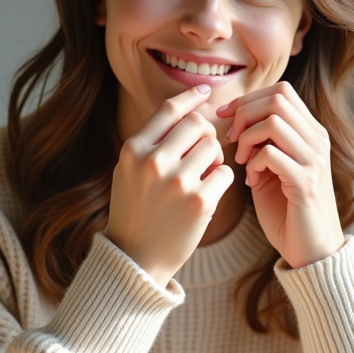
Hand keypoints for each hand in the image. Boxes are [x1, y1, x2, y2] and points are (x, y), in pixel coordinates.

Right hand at [106, 85, 235, 286]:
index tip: (204, 93)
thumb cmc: (136, 211)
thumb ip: (152, 142)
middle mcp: (153, 162)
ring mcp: (177, 182)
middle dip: (207, 133)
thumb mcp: (129, 171)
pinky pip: (224, 173)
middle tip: (205, 151)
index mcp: (133, 150)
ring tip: (204, 174)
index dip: (190, 98)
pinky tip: (209, 191)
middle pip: (197, 124)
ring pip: (214, 146)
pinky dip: (221, 179)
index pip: (169, 110)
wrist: (136, 259)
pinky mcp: (199, 202)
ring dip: (215, 157)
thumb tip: (188, 109)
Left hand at [217, 82, 344, 268]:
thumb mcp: (271, 170)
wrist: (311, 252)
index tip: (224, 118)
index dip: (247, 99)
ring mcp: (314, 160)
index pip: (281, 92)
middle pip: (277, 99)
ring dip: (247, 138)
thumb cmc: (287, 212)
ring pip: (274, 121)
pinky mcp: (306, 183)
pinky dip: (253, 163)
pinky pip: (271, 154)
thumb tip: (234, 120)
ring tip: (241, 161)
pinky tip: (251, 181)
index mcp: (311, 133)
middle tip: (231, 140)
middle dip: (244, 114)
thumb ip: (261, 143)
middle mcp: (317, 141)